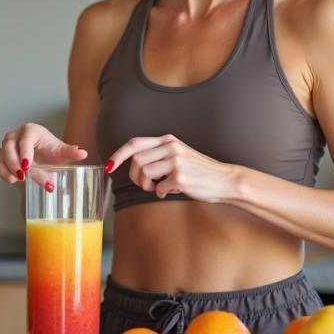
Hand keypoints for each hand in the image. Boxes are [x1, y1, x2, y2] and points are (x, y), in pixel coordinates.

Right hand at [0, 122, 87, 185]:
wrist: (43, 154)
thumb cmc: (50, 150)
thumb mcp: (60, 151)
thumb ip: (70, 151)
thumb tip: (83, 153)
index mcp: (30, 130)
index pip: (25, 141)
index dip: (25, 153)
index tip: (27, 166)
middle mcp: (16, 135)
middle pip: (9, 147)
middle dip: (15, 162)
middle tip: (23, 175)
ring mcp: (7, 145)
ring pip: (1, 155)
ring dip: (8, 168)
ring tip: (20, 179)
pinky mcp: (2, 156)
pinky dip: (3, 172)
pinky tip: (12, 180)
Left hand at [106, 134, 236, 202]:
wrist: (225, 180)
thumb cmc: (198, 170)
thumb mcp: (178, 154)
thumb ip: (158, 155)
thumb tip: (133, 165)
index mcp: (168, 140)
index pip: (134, 143)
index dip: (117, 155)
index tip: (108, 166)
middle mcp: (171, 147)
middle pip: (136, 161)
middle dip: (134, 177)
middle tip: (145, 184)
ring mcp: (176, 161)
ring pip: (144, 174)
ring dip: (146, 186)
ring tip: (157, 188)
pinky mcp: (181, 177)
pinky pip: (159, 188)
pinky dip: (161, 193)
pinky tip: (170, 191)